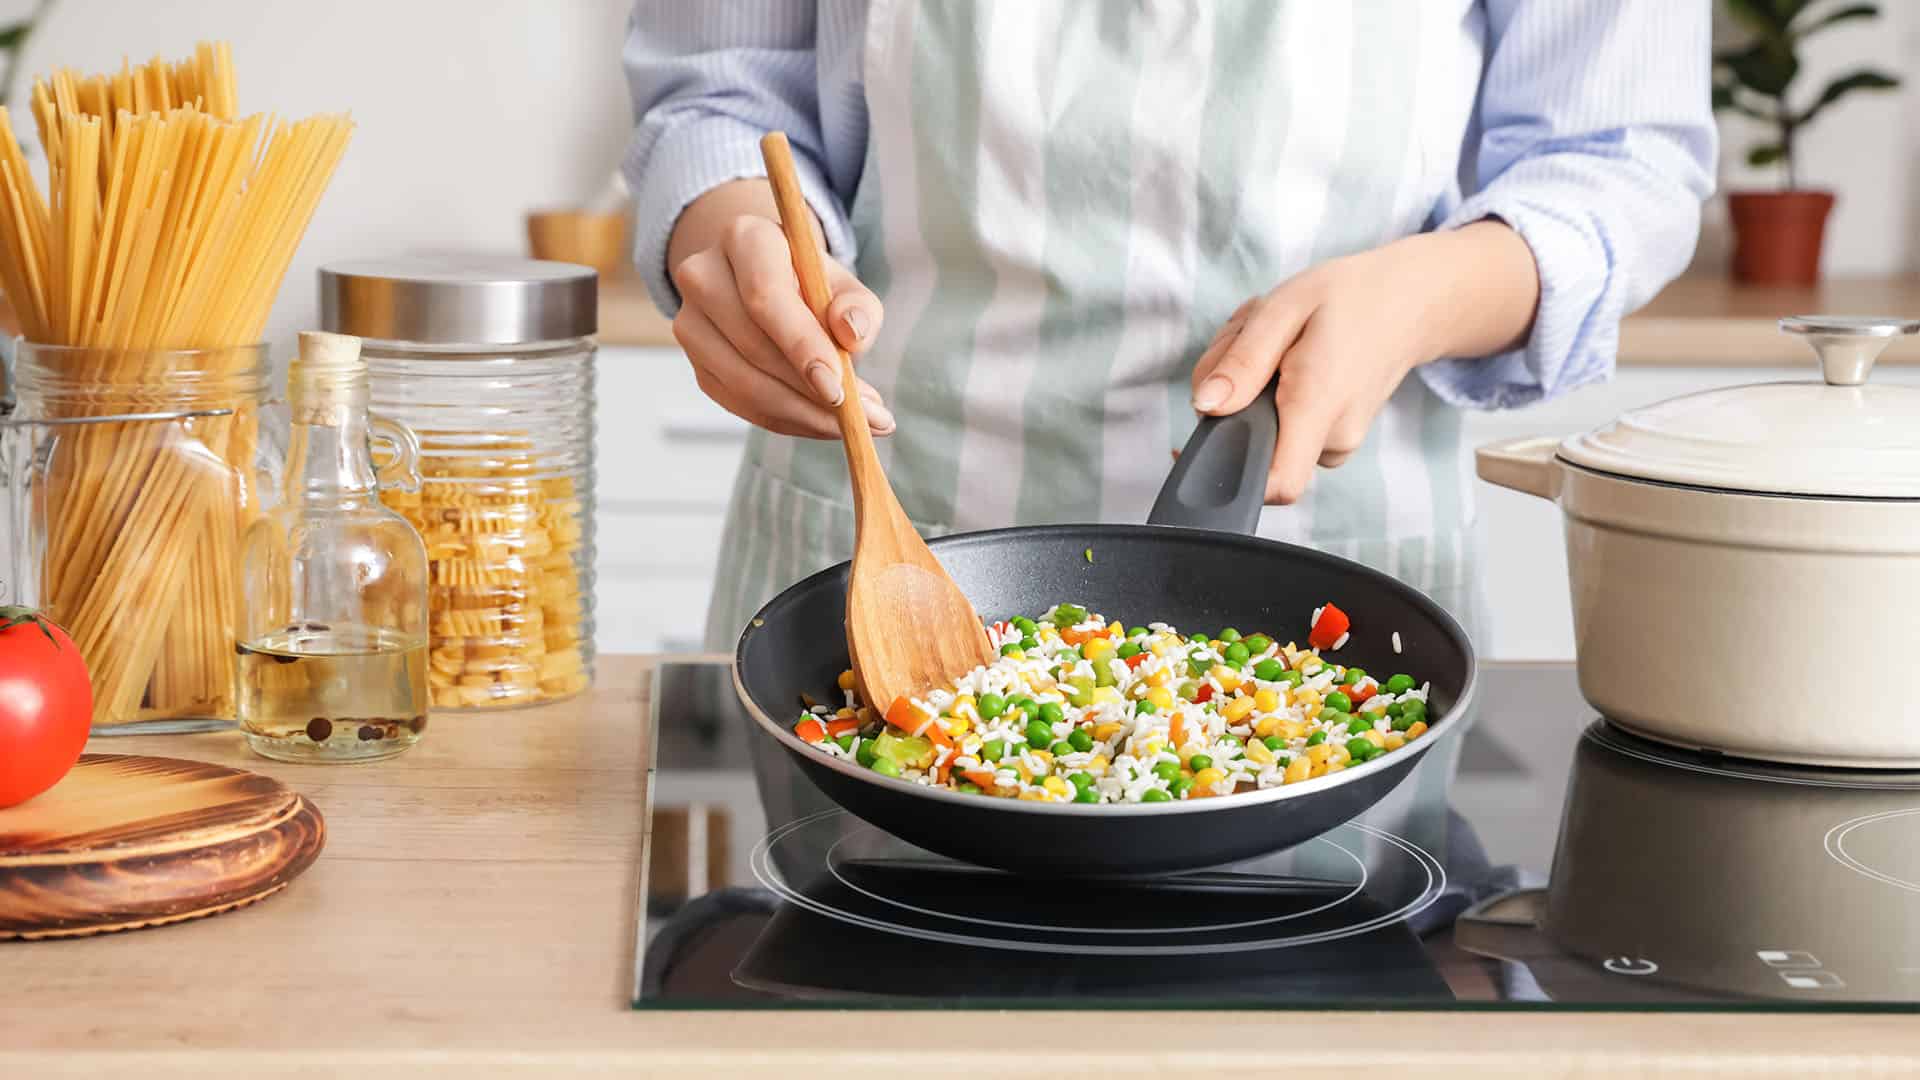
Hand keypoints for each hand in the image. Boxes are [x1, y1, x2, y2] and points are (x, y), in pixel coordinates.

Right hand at [668, 180, 891, 438]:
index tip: (839, 389)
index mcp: (744, 238)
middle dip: (810, 392)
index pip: (765, 297)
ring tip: (850, 423)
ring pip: (743, 383)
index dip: (801, 346)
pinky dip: (784, 419)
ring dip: (802, 413)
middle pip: (753, 346)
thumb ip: (858, 307)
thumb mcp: (844, 285)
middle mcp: (703, 275)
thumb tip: (852, 335)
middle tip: (864, 417)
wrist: (766, 282)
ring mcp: (691, 322)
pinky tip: (819, 421)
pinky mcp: (695, 362)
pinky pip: (738, 404)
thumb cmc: (812, 284)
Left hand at [1190, 221, 1538, 503]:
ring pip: (1261, 435)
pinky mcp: (1331, 442)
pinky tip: (1287, 359)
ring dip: (1248, 389)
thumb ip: (1243, 361)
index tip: (1207, 435)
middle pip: (1249, 447)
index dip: (1230, 474)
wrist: (1410, 303)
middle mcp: (1332, 439)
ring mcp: (1336, 446)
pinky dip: (1269, 396)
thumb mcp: (1285, 308)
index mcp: (1319, 406)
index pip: (1275, 484)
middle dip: (1230, 397)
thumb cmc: (1349, 299)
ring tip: (1275, 343)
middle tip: (1249, 341)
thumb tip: (1204, 407)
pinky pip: (1281, 430)